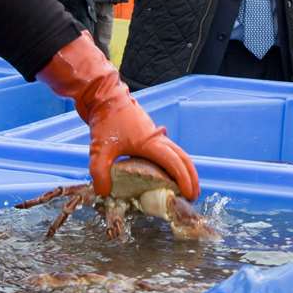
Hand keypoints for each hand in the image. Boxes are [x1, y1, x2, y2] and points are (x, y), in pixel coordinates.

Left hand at [37, 31, 198, 199]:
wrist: (104, 97)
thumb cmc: (105, 121)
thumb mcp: (99, 150)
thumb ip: (100, 173)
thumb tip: (105, 193)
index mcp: (150, 143)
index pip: (174, 163)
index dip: (184, 179)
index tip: (189, 194)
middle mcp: (158, 139)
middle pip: (183, 158)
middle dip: (191, 176)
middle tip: (193, 195)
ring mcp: (155, 135)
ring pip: (178, 153)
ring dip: (185, 169)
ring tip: (185, 186)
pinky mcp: (149, 134)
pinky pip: (169, 150)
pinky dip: (175, 162)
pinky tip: (167, 173)